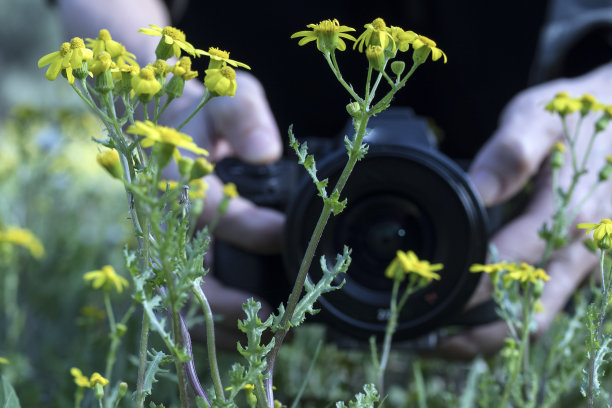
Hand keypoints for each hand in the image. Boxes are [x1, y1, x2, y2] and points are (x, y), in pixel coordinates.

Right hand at [57, 0, 281, 345]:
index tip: (283, 233)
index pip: (206, 211)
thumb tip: (266, 154)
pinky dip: (205, 315)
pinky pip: (179, 290)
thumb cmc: (201, 105)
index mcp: (171, 174)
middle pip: (180, 268)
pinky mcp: (164, 247)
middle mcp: (159, 213)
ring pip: (176, 291)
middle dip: (222, 299)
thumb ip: (244, 117)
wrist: (161, 114)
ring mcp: (158, 235)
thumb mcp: (226, 94)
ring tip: (259, 334)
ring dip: (213, 319)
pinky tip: (239, 327)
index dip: (248, 228)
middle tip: (269, 314)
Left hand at [438, 63, 611, 357]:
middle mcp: (582, 246)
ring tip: (448, 346)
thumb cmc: (579, 114)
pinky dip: (517, 320)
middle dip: (481, 334)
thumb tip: (475, 189)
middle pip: (531, 310)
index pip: (513, 262)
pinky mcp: (586, 263)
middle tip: (433, 345)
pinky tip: (481, 320)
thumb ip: (510, 154)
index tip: (432, 296)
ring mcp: (588, 260)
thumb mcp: (539, 118)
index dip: (472, 284)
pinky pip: (552, 303)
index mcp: (568, 211)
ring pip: (543, 316)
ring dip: (498, 337)